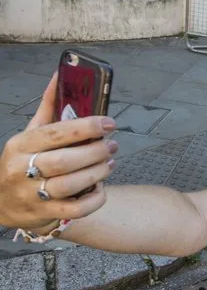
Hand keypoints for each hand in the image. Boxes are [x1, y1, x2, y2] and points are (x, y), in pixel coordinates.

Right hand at [0, 74, 117, 229]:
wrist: (1, 202)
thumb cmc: (22, 161)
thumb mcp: (30, 133)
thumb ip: (48, 106)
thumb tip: (61, 74)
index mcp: (20, 144)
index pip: (55, 133)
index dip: (86, 127)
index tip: (108, 123)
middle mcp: (21, 169)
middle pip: (65, 160)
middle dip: (95, 151)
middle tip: (112, 145)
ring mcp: (31, 194)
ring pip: (71, 184)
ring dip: (98, 172)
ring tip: (110, 163)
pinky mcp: (43, 214)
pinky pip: (76, 209)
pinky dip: (95, 199)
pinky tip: (101, 188)